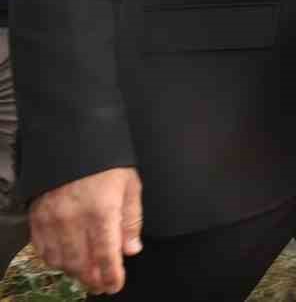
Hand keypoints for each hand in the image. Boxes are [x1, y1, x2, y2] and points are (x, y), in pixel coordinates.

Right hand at [29, 167, 142, 295]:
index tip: (115, 286)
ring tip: (86, 274)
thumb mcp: (130, 185)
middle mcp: (74, 220)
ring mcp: (51, 220)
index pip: (106, 255)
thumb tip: (131, 250)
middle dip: (92, 279)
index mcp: (102, 212)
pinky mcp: (36, 217)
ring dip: (74, 272)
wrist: (73, 138)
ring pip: (60, 260)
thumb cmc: (108, 162)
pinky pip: (42, 249)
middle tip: (101, 285)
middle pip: (81, 263)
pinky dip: (54, 260)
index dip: (111, 276)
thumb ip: (131, 219)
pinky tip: (66, 260)